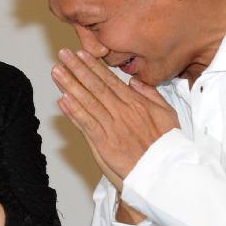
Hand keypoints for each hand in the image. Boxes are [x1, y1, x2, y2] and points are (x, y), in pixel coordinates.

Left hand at [52, 49, 178, 186]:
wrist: (166, 171)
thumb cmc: (167, 145)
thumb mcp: (167, 113)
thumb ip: (151, 94)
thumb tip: (134, 81)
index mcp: (136, 103)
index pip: (110, 80)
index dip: (93, 66)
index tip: (81, 55)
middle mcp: (122, 111)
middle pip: (95, 86)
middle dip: (78, 68)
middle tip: (63, 54)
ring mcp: (112, 126)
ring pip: (88, 101)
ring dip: (70, 85)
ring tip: (57, 72)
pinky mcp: (105, 143)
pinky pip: (87, 123)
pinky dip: (74, 111)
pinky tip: (63, 99)